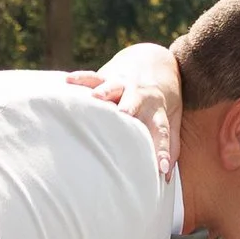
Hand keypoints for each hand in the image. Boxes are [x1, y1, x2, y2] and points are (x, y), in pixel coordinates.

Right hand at [72, 43, 180, 183]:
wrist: (154, 61)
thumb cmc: (162, 100)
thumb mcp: (172, 119)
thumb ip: (170, 145)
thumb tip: (165, 177)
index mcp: (157, 109)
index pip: (162, 130)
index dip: (162, 149)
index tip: (161, 168)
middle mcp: (141, 95)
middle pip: (136, 102)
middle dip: (130, 108)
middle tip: (124, 115)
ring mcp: (123, 84)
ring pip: (113, 86)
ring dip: (105, 91)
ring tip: (96, 97)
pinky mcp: (107, 75)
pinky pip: (93, 76)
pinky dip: (81, 77)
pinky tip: (67, 79)